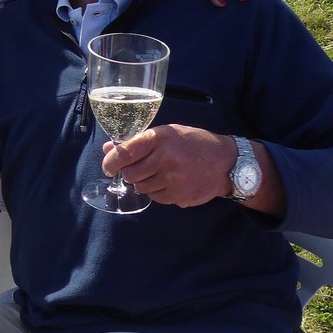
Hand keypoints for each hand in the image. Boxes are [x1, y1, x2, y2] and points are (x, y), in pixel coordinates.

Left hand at [101, 125, 232, 206]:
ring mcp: (172, 179)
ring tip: (159, 173)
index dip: (111, 161)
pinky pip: (156, 198)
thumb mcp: (167, 134)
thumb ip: (138, 142)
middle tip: (140, 168)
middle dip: (130, 173)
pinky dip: (157, 192)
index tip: (107, 166)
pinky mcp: (179, 196)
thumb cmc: (193, 143)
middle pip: (131, 174)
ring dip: (144, 182)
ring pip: (141, 187)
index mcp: (159, 138)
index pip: (125, 152)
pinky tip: (170, 182)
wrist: (225, 162)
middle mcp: (164, 158)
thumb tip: (108, 150)